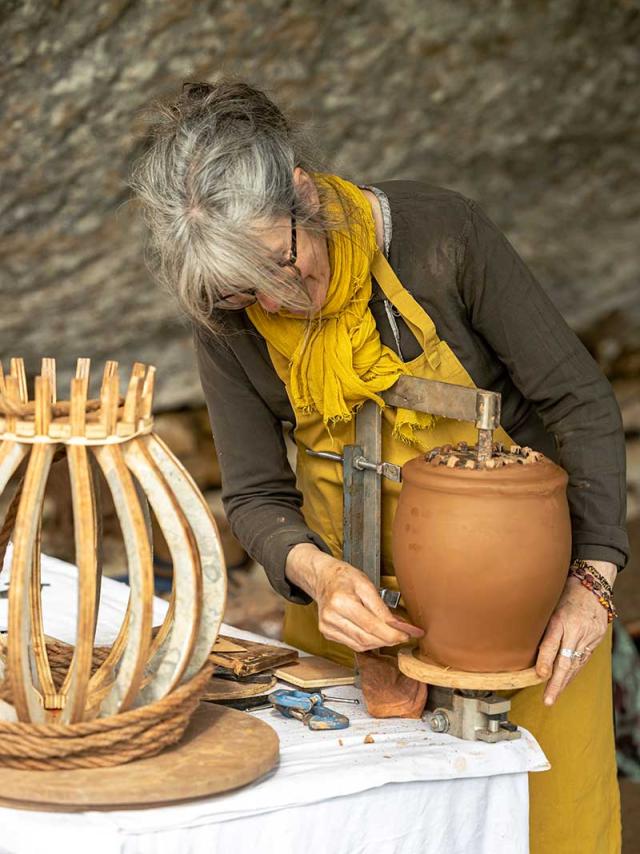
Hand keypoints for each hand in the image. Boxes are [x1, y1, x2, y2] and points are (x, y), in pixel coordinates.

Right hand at [285, 543, 422, 651]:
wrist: (322, 578)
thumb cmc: (344, 577)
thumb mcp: (365, 584)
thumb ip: (381, 606)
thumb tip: (398, 625)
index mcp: (341, 602)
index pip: (372, 625)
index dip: (392, 633)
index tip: (408, 635)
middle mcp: (331, 617)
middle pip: (366, 638)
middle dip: (389, 640)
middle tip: (404, 636)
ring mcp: (327, 627)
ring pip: (360, 645)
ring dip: (379, 643)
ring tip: (392, 635)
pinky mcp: (327, 633)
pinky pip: (353, 644)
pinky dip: (367, 642)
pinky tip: (376, 635)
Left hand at [535, 565, 613, 705]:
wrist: (592, 586)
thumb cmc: (563, 591)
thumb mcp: (547, 601)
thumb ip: (536, 620)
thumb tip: (517, 638)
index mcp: (561, 617)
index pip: (552, 642)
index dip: (546, 660)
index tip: (540, 675)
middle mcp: (576, 628)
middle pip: (566, 659)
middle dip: (556, 682)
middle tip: (548, 699)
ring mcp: (588, 635)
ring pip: (576, 663)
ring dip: (564, 681)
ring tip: (553, 696)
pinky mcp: (596, 639)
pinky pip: (583, 659)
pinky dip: (573, 672)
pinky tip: (565, 681)